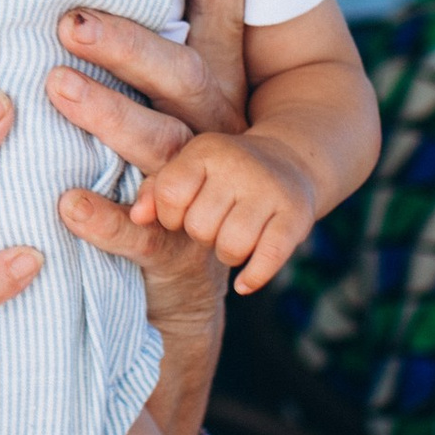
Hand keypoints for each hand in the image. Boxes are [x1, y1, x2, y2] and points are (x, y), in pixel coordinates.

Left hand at [48, 0, 248, 316]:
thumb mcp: (163, 117)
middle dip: (128, 45)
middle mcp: (215, 136)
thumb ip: (142, 58)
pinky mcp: (179, 255)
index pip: (221, 19)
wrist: (185, 301)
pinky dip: (105, 217)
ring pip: (162, 148)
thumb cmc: (160, 185)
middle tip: (69, 19)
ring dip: (109, 116)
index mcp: (214, 96)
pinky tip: (64, 200)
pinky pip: (144, 235)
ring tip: (54, 85)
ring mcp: (202, 196)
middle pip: (181, 78)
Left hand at [136, 128, 316, 296]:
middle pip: (199, 226)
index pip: (170, 195)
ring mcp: (270, 190)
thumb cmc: (222, 175)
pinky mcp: (297, 215)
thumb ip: (155, 191)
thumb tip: (137, 217)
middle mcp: (239, 165)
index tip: (182, 214)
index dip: (170, 216)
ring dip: (227, 255)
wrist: (288, 162)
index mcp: (206, 150)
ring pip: (232, 247)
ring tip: (231, 241)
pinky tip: (243, 283)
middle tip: (214, 226)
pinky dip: (252, 277)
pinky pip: (269, 258)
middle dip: (201, 236)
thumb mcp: (188, 171)